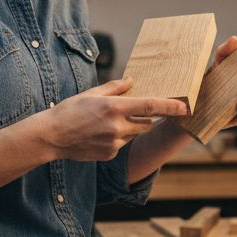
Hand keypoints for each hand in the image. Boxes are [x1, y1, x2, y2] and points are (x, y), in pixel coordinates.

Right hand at [42, 78, 187, 160]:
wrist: (51, 137)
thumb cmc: (70, 111)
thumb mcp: (91, 93)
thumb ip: (115, 88)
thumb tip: (132, 81)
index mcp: (114, 108)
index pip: (150, 107)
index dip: (170, 107)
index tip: (185, 107)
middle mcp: (117, 127)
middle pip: (146, 124)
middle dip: (144, 118)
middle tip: (128, 113)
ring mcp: (114, 144)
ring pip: (134, 135)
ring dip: (128, 129)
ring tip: (104, 124)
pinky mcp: (109, 155)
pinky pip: (121, 145)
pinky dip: (116, 139)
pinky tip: (97, 135)